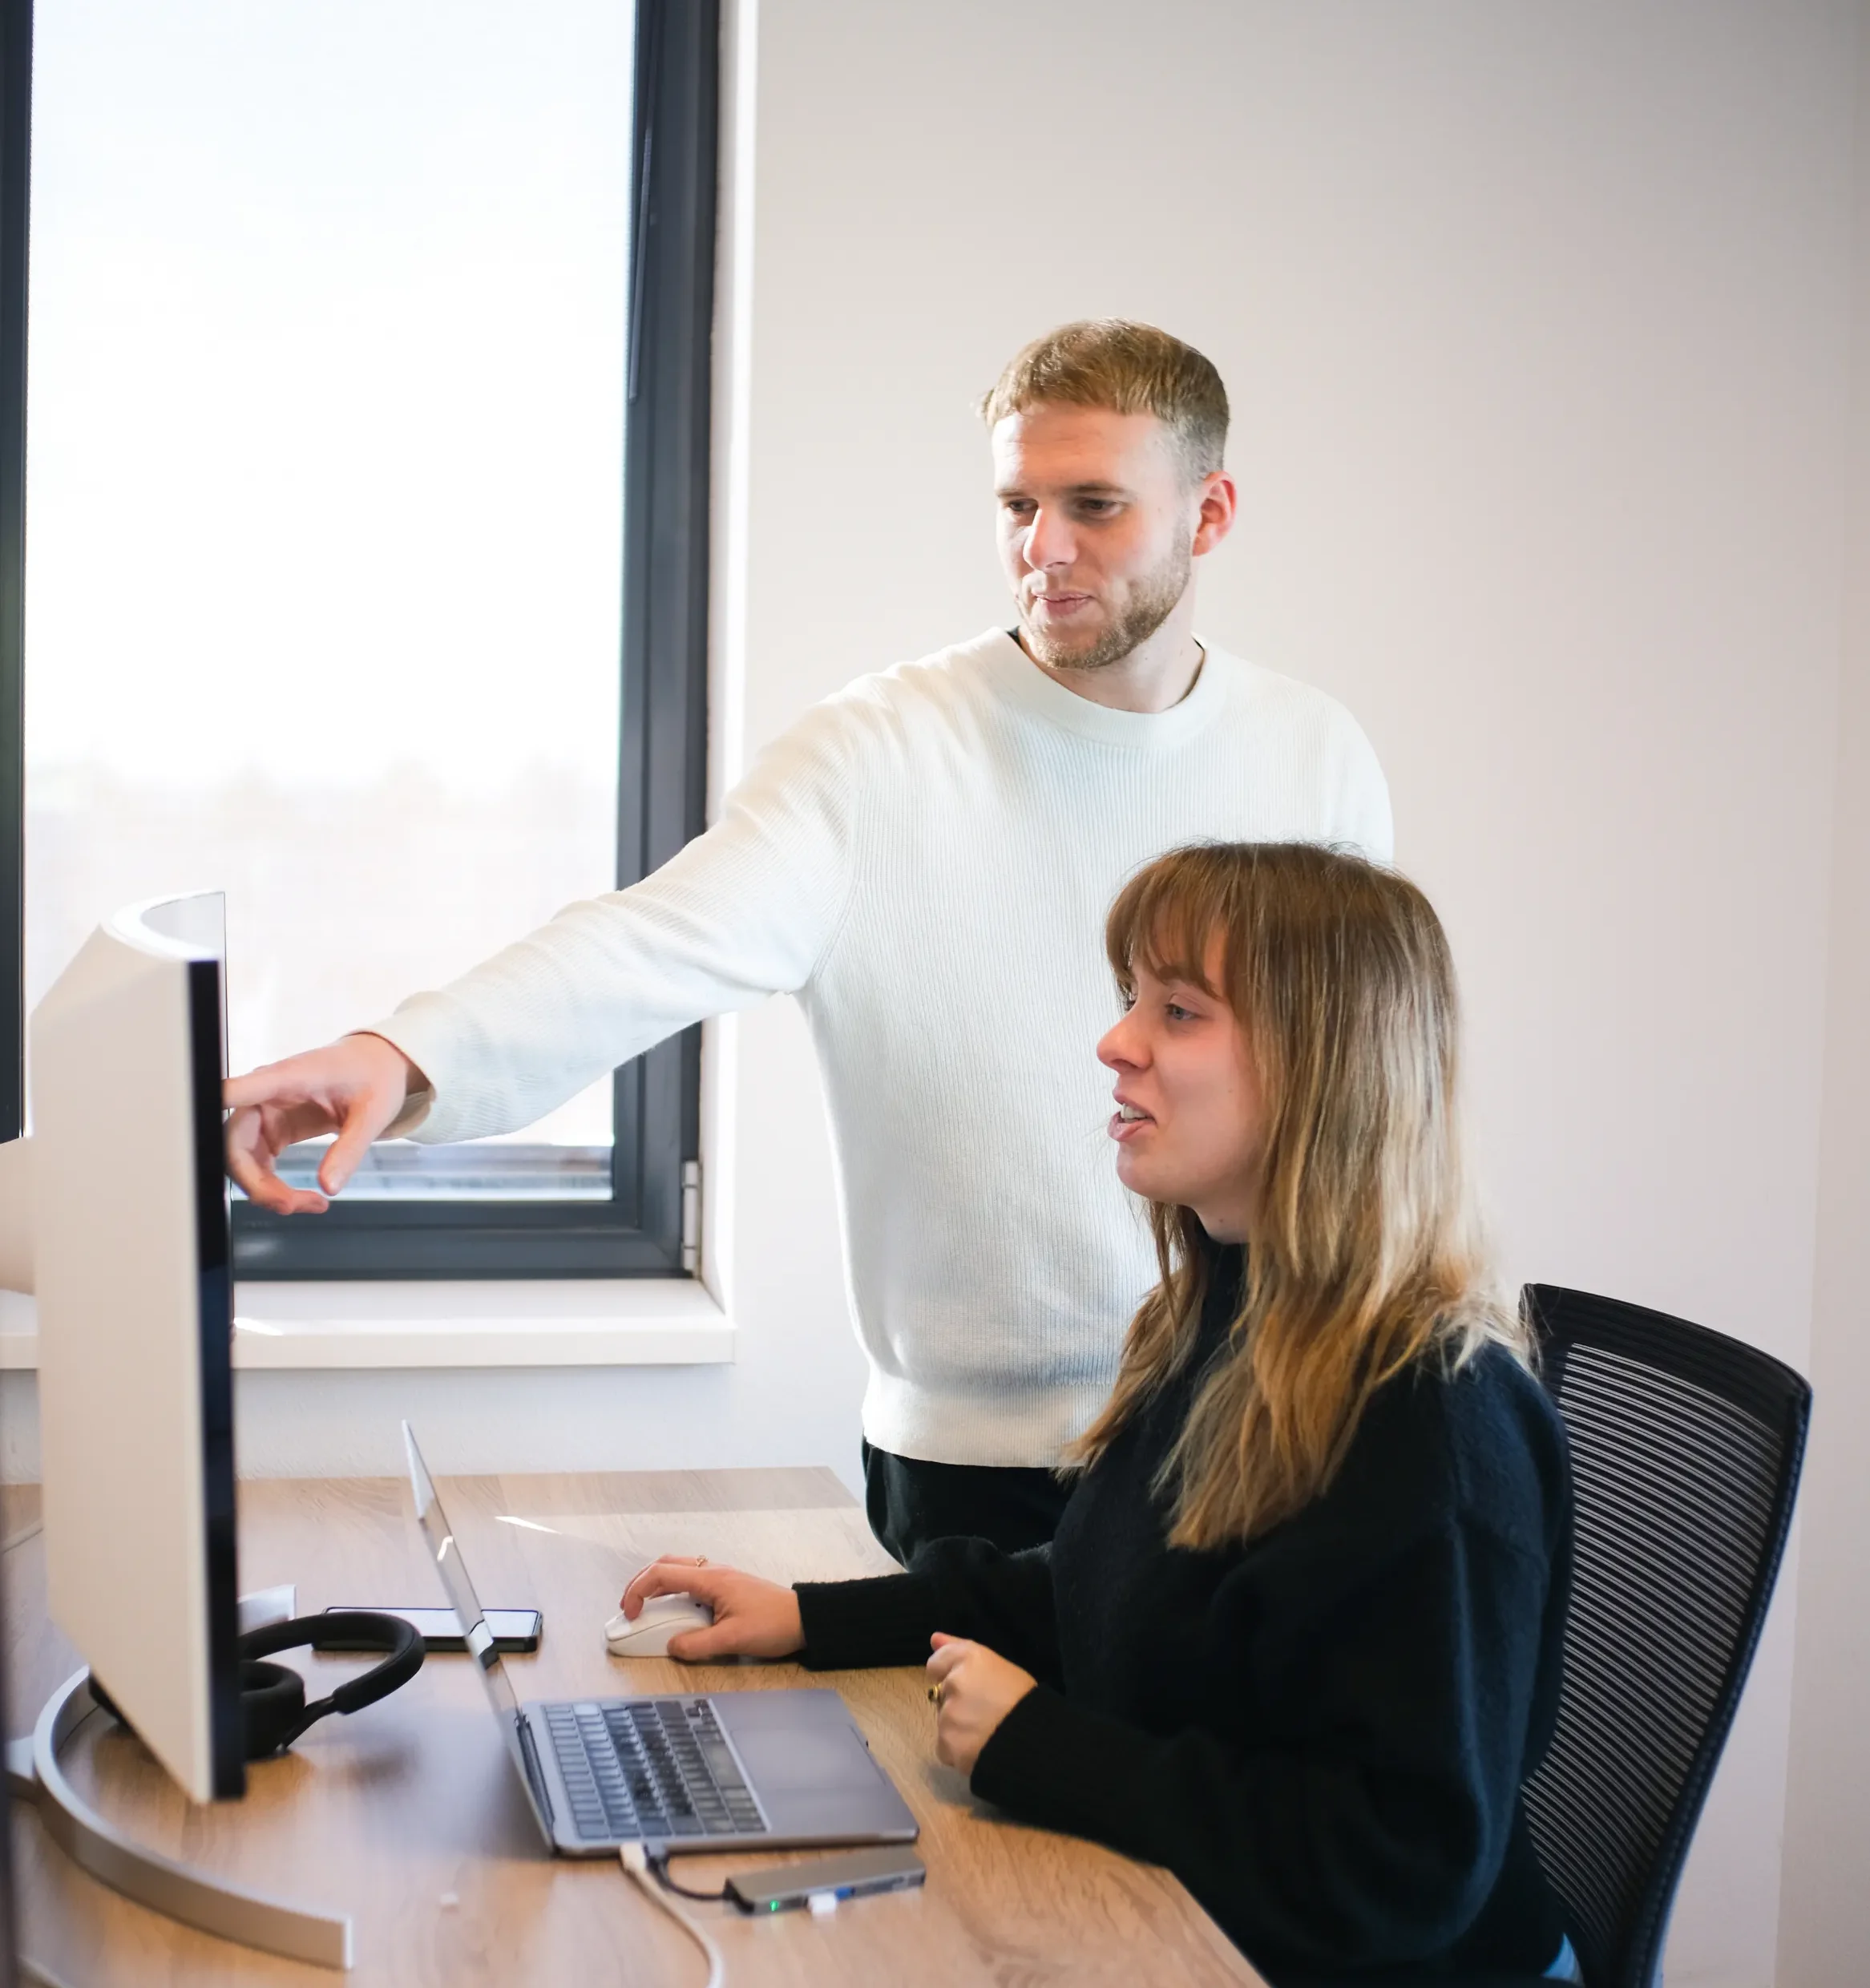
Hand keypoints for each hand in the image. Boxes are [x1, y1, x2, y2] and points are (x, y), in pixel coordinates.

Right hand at [223, 1034, 425, 1213]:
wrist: (377, 1066)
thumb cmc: (373, 1075)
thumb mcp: (373, 1112)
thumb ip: (350, 1148)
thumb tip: (329, 1186)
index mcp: (288, 1077)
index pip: (239, 1090)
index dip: (215, 1105)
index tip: (192, 1122)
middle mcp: (266, 1094)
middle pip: (234, 1143)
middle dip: (257, 1183)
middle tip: (291, 1206)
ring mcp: (265, 1113)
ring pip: (242, 1160)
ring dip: (267, 1191)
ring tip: (311, 1204)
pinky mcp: (272, 1130)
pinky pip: (258, 1165)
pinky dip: (275, 1187)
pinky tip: (305, 1198)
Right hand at [620, 1556, 804, 1661]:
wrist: (803, 1619)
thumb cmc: (773, 1625)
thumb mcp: (732, 1640)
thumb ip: (697, 1645)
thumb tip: (670, 1646)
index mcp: (711, 1579)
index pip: (662, 1574)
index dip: (639, 1590)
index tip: (631, 1614)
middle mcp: (713, 1572)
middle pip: (666, 1565)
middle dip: (641, 1583)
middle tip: (628, 1608)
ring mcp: (720, 1577)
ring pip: (678, 1570)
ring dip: (656, 1586)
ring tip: (645, 1610)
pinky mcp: (726, 1587)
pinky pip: (691, 1581)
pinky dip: (673, 1591)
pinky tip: (672, 1611)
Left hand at [926, 1634, 1035, 1774]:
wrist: (1035, 1741)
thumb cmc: (1025, 1700)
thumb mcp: (1000, 1666)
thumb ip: (961, 1649)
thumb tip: (934, 1639)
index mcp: (969, 1658)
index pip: (936, 1663)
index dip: (949, 1676)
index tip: (967, 1688)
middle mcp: (953, 1682)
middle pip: (941, 1694)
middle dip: (956, 1703)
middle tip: (983, 1713)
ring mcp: (947, 1715)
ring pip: (945, 1722)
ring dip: (958, 1728)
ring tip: (986, 1734)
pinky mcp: (947, 1744)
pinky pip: (946, 1747)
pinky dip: (958, 1751)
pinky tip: (980, 1750)